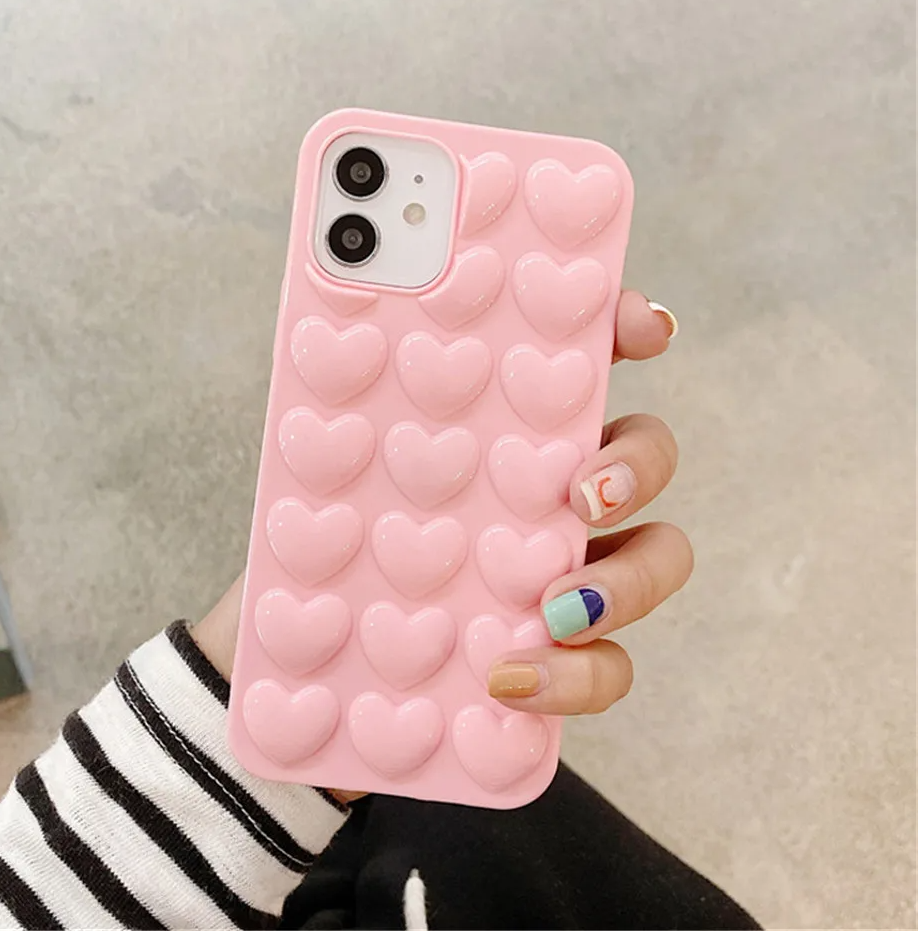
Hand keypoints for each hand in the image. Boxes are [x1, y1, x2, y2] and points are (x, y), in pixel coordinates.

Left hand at [190, 290, 678, 686]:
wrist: (299, 650)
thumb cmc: (323, 534)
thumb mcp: (320, 451)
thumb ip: (341, 375)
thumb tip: (336, 275)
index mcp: (508, 426)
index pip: (584, 359)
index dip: (629, 330)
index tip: (645, 328)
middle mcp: (553, 490)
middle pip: (645, 455)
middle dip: (635, 463)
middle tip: (582, 489)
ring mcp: (567, 570)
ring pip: (655, 560)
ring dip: (627, 582)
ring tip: (555, 608)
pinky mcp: (560, 656)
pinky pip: (608, 668)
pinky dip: (577, 677)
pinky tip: (508, 679)